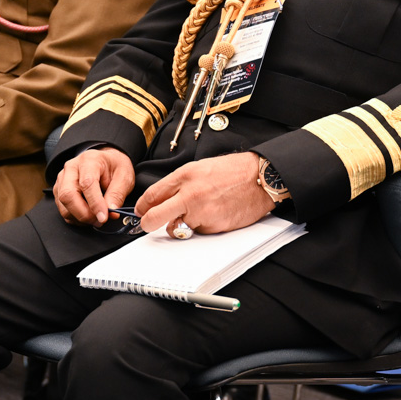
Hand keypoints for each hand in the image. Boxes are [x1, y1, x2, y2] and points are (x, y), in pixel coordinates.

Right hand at [53, 147, 136, 225]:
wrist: (106, 162)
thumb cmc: (113, 167)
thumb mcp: (124, 177)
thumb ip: (117, 194)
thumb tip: (111, 211)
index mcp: (89, 161)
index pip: (86, 183)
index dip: (95, 203)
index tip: (104, 217)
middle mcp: (71, 168)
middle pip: (68, 195)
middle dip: (84, 214)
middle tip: (100, 221)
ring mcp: (62, 179)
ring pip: (63, 205)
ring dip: (80, 218)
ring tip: (96, 218)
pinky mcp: (59, 190)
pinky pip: (63, 210)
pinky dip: (75, 218)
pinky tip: (88, 215)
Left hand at [134, 152, 275, 236]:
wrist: (260, 178)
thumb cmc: (232, 171)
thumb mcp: (199, 168)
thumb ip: (178, 183)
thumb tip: (160, 199)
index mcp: (184, 176)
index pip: (152, 195)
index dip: (142, 206)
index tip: (141, 211)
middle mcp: (190, 195)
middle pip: (155, 217)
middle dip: (148, 224)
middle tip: (147, 225)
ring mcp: (201, 213)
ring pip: (178, 227)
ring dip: (182, 224)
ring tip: (199, 211)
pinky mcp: (214, 226)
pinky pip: (199, 231)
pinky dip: (202, 226)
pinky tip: (214, 213)